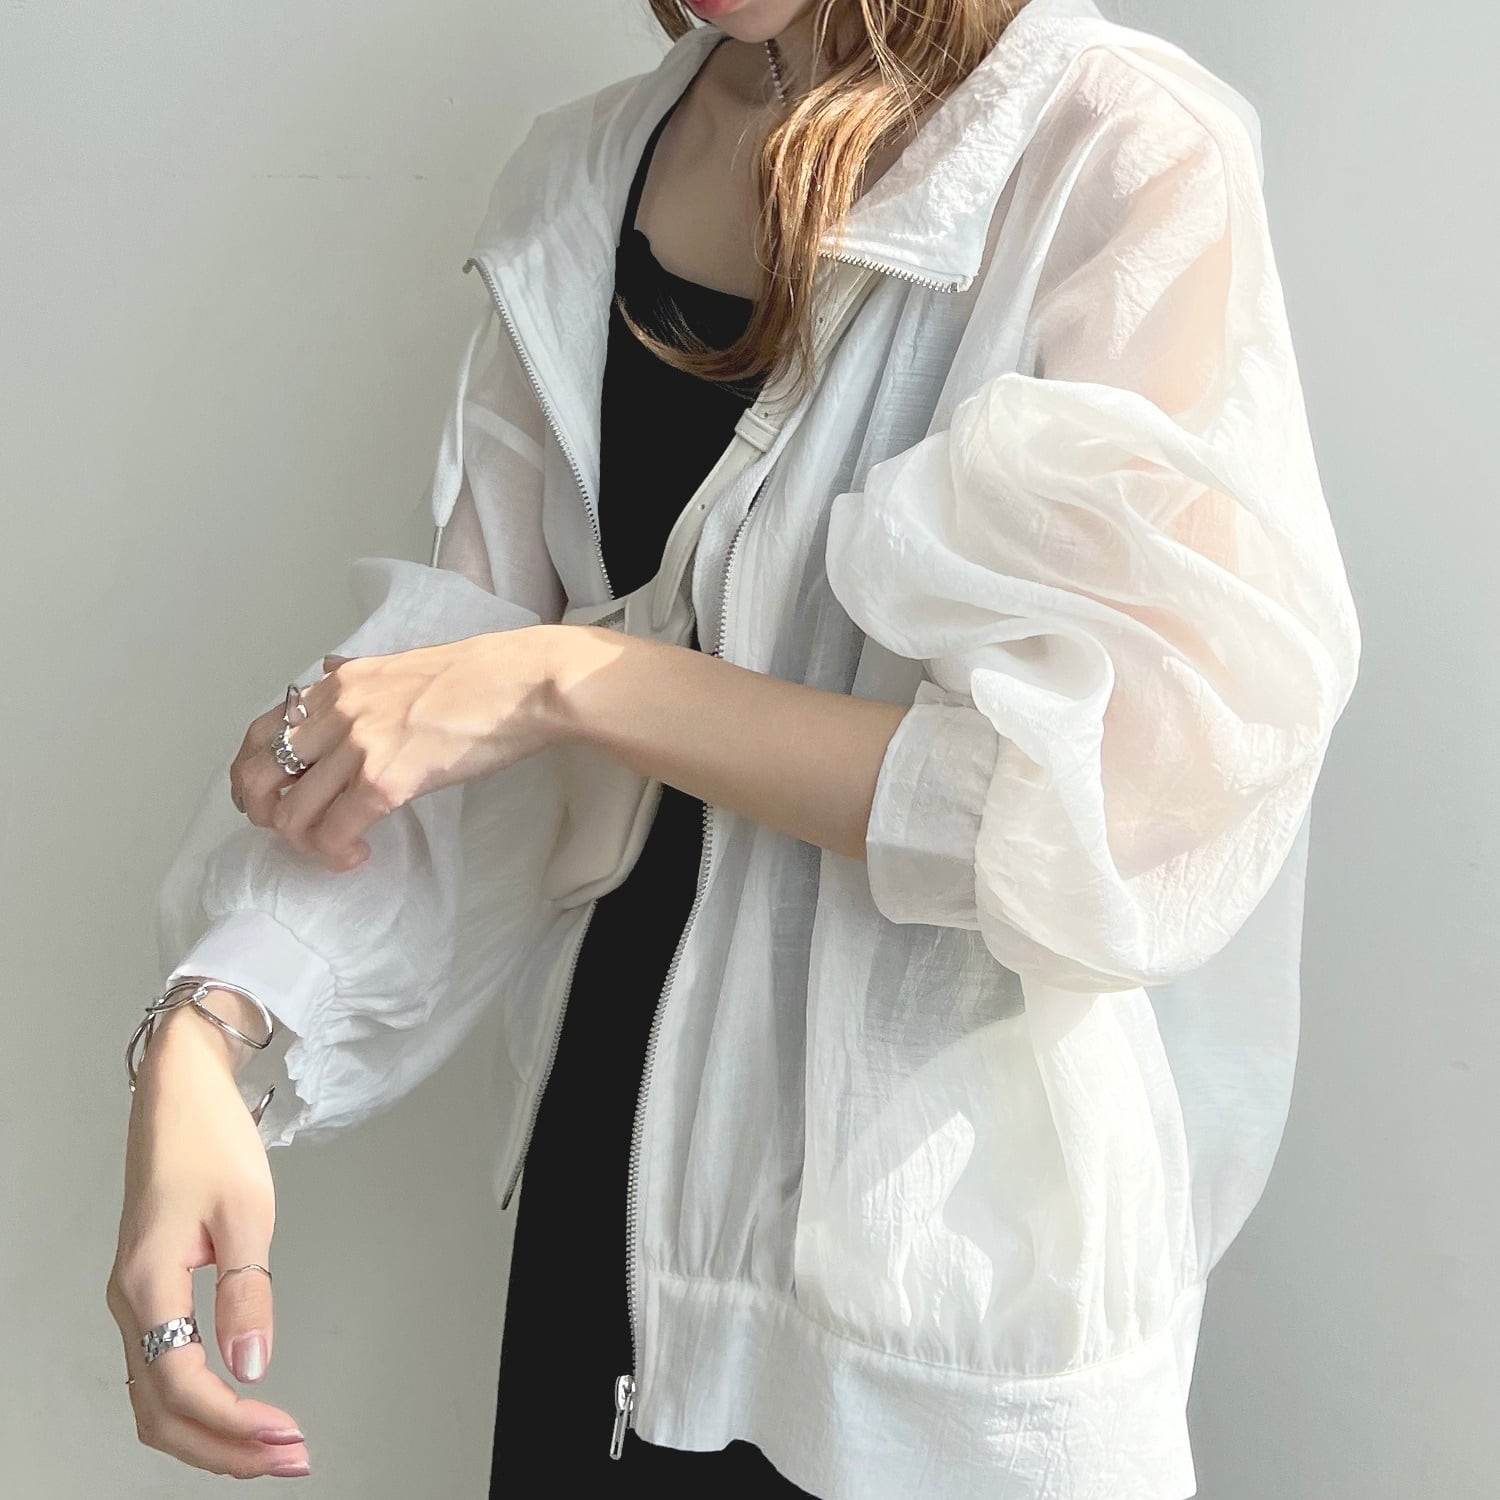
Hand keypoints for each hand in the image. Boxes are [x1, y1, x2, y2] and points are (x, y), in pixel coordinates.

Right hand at [107, 1006, 310, 1478]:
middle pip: (161, 1411)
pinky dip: (195, 1406)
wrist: (179, 1091)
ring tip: (271, 1448)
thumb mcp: (246, 1210)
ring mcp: (134, 1299)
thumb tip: (253, 1366)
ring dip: (210, 1434)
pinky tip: (236, 1411)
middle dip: (223, 1448)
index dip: (234, 1422)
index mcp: (148, 1283)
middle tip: (291, 1460)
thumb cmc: (211, 1138)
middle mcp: (130, 1302)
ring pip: (155, 1399)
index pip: (183, 1384)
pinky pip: (160, 1370)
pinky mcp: (148, 1291)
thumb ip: (248, 1290)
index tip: (288, 1437)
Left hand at [230, 626, 563, 871]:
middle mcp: (338, 709)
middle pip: (259, 773)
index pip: (262, 729)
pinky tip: (358, 855)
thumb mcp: (404, 664)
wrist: (526, 684)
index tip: (267, 798)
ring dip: (305, 842)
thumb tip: (330, 671)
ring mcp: (358, 744)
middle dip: (263, 812)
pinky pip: (333, 831)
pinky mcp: (385, 780)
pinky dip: (336, 854)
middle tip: (292, 832)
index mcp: (341, 682)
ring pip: (291, 812)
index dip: (251, 772)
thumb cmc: (483, 677)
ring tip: (336, 848)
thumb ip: (360, 677)